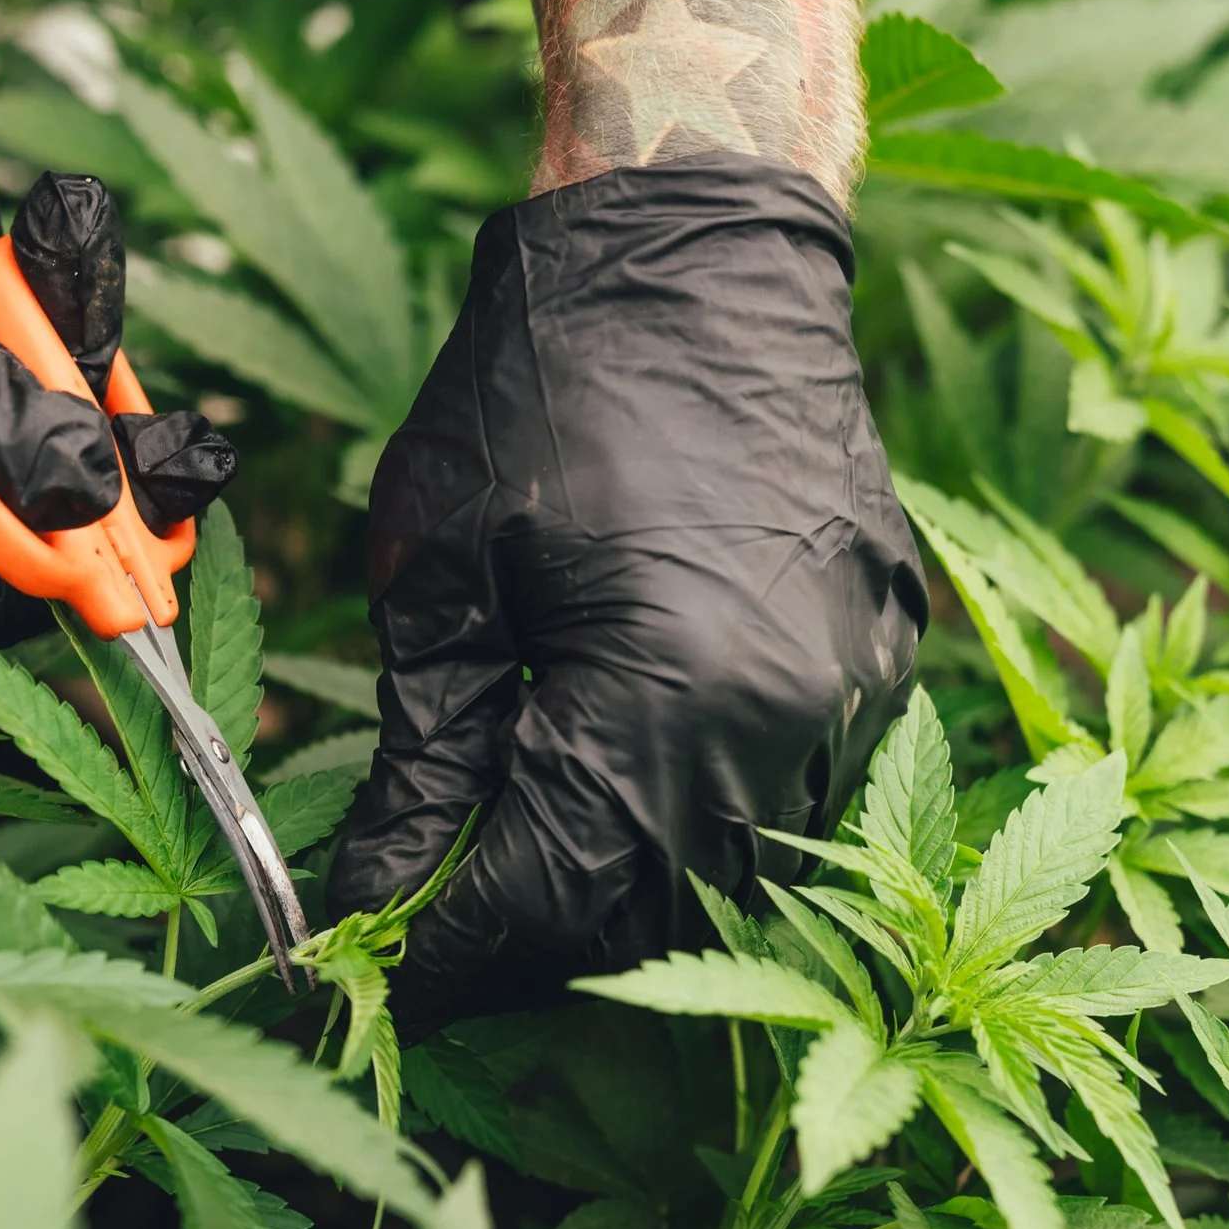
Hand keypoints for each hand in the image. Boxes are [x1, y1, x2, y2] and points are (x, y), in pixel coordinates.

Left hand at [324, 154, 927, 1037]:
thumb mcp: (439, 575)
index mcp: (669, 691)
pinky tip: (596, 789)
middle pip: (640, 916)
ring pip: (716, 878)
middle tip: (412, 926)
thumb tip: (373, 895)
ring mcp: (852, 696)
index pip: (543, 899)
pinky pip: (775, 805)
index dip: (438, 955)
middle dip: (515, 943)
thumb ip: (421, 757)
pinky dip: (676, 828)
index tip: (354, 978)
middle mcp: (787, 721)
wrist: (698, 249)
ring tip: (492, 861)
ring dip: (598, 897)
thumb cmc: (545, 383)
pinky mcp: (874, 666)